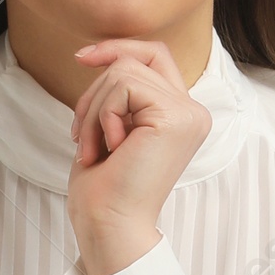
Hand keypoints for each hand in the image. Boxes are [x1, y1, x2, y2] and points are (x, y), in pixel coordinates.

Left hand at [66, 37, 211, 274]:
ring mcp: (188, 114)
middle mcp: (193, 112)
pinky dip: (103, 115)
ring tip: (92, 149)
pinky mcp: (176, 116)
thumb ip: (120, 93)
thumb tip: (105, 53)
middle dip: (95, 94)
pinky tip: (110, 149)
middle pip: (135, 61)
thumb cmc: (104, 190)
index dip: (118, 48)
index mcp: (181, 116)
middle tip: (82, 139)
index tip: (81, 58)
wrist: (109, 227)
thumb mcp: (111, 127)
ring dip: (93, 111)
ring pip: (125, 71)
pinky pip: (124, 85)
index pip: (154, 56)